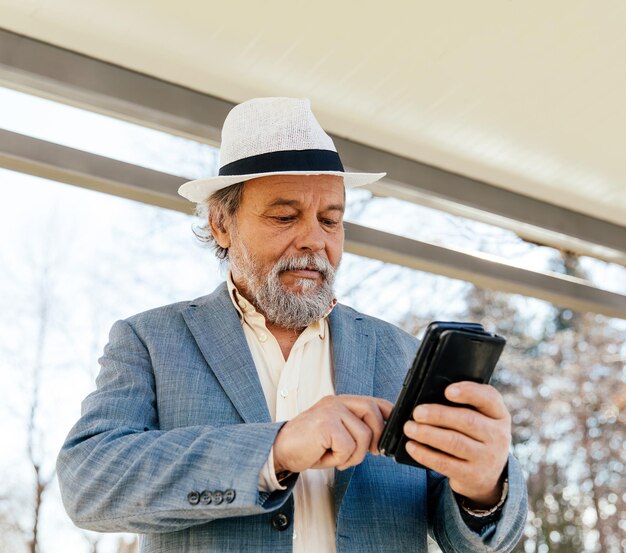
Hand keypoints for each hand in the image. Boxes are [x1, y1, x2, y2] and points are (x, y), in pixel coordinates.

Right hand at [273, 395, 393, 473]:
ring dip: (354, 455)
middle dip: (376, 437)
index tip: (390, 434)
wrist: (279, 451)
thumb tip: (382, 438)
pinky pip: (348, 447)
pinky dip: (340, 459)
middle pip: (373, 412)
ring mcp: (331, 411)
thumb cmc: (309, 446)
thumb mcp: (336, 434)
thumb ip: (356, 429)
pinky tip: (325, 457)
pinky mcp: (326, 424)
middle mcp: (336, 402)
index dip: (387, 415)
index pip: (374, 401)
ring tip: (337, 457)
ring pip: (363, 435)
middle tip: (370, 452)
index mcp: (341, 402)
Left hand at [403, 382, 510, 506]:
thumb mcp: (479, 417)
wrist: (488, 475)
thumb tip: (424, 398)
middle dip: (439, 415)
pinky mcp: (472, 475)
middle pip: (467, 421)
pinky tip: (411, 446)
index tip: (447, 391)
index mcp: (498, 414)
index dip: (469, 392)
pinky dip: (425, 454)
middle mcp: (498, 435)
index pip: (489, 398)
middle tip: (417, 412)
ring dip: (428, 434)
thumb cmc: (474, 435)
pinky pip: (445, 464)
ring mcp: (487, 458)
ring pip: (455, 442)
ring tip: (409, 428)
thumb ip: (460, 404)